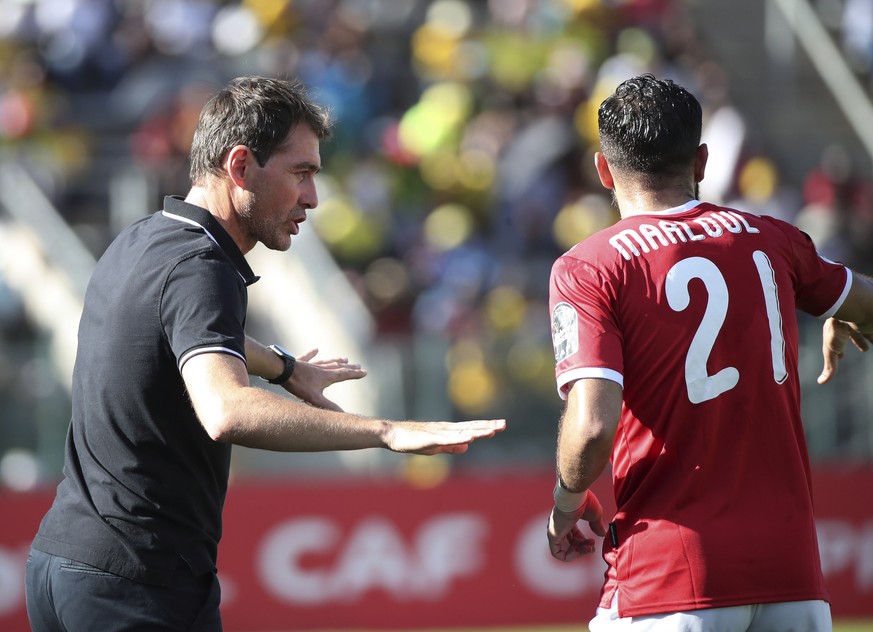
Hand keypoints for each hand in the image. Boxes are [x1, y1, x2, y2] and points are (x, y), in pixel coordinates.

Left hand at [282, 349, 366, 410]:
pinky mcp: (300, 362)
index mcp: (326, 377)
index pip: (344, 374)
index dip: (355, 374)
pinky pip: (309, 357)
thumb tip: (343, 415)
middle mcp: (321, 369)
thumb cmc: (298, 385)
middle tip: (358, 365)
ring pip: (327, 362)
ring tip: (344, 359)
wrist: (282, 371)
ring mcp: (311, 364)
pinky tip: (316, 349)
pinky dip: (313, 354)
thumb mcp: (314, 399)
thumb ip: (329, 407)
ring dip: (336, 361)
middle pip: (338, 367)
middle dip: (349, 367)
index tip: (365, 372)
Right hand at [383, 419, 505, 454]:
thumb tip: (468, 447)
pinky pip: (447, 439)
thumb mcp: (436, 446)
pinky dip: (459, 439)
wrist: (392, 434)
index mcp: (448, 431)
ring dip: (477, 431)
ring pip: (461, 432)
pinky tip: (468, 439)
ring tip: (492, 430)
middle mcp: (446, 429)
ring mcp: (438, 433)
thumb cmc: (412, 440)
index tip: (500, 425)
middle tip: (504, 424)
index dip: (485, 427)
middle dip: (487, 426)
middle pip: (470, 427)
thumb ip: (451, 446)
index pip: (471, 428)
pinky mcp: (430, 439)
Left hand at [547, 491, 605, 560]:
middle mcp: (559, 524)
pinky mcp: (552, 536)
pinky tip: (580, 552)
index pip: (572, 534)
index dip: (583, 540)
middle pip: (569, 542)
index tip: (592, 541)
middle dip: (582, 547)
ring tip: (590, 549)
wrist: (574, 497)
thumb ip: (596, 526)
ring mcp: (554, 530)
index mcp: (566, 518)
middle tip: (592, 547)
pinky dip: (569, 556)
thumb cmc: (584, 502)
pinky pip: (557, 553)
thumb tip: (602, 534)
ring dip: (578, 552)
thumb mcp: (594, 515)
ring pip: (564, 549)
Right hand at [818, 318, 872, 383]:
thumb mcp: (831, 351)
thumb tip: (821, 382)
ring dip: (871, 336)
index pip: (840, 343)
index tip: (843, 355)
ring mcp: (863, 322)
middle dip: (859, 342)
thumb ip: (830, 367)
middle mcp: (850, 326)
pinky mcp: (870, 320)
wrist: (850, 309)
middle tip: (865, 349)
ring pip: (868, 332)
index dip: (841, 350)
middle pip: (856, 336)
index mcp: (838, 332)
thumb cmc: (836, 330)